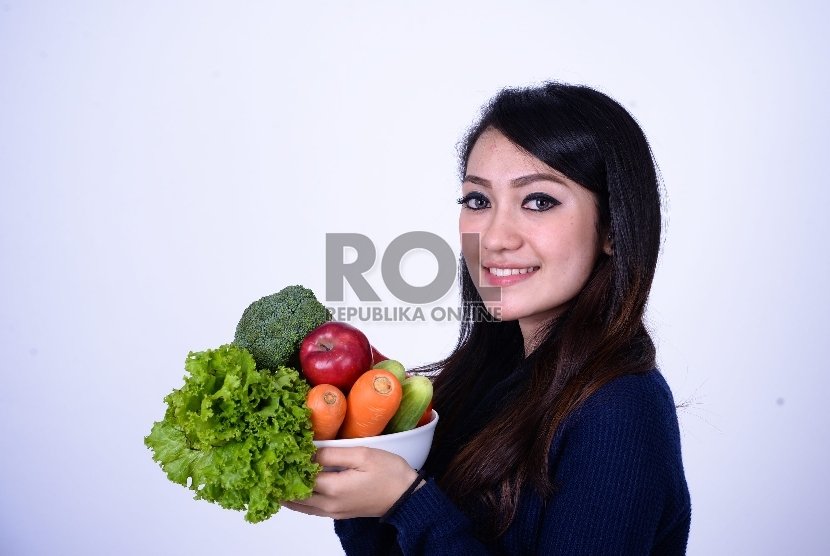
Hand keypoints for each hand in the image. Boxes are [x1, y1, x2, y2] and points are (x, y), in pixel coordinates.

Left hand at [283, 446, 419, 519]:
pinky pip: (309, 509)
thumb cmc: (389, 473)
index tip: (273, 452)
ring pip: (299, 506)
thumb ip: (332, 454)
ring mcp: (332, 512)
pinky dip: (297, 500)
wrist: (406, 497)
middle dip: (278, 482)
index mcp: (334, 488)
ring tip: (272, 478)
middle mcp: (329, 504)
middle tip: (266, 466)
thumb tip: (308, 453)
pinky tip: (292, 489)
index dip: (284, 465)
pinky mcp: (337, 513)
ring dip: (285, 493)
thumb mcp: (362, 455)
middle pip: (294, 496)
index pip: (298, 477)